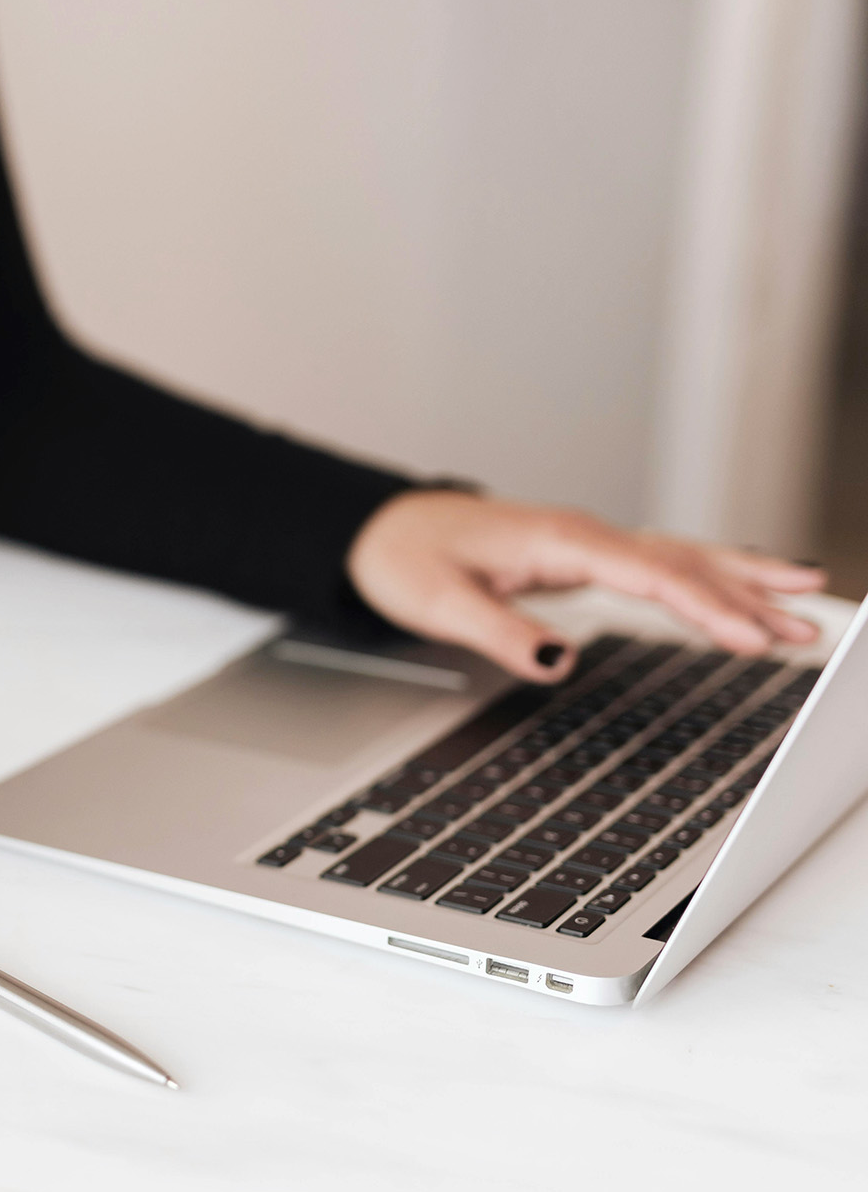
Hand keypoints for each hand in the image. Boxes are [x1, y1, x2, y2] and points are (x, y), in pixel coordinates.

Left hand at [346, 490, 825, 682]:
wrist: (381, 530)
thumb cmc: (405, 559)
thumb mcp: (439, 603)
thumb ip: (499, 631)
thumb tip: (557, 662)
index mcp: (559, 541)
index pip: (650, 574)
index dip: (705, 608)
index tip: (750, 638)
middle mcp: (583, 536)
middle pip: (682, 563)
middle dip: (749, 596)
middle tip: (810, 628)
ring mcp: (587, 544)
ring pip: (680, 559)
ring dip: (743, 582)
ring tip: (807, 603)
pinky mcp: (583, 557)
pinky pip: (660, 563)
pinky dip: (708, 574)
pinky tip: (743, 585)